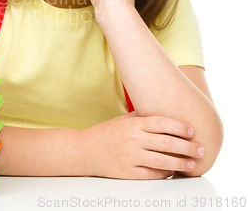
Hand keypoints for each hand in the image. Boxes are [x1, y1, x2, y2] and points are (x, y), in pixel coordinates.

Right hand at [84, 111, 204, 179]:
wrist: (84, 150)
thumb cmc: (105, 133)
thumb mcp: (122, 120)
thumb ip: (141, 116)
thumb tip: (164, 110)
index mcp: (133, 124)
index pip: (161, 123)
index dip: (179, 126)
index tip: (192, 131)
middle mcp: (133, 140)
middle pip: (167, 144)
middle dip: (187, 147)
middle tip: (201, 149)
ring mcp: (130, 157)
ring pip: (163, 161)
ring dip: (181, 164)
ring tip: (192, 164)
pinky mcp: (127, 172)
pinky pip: (152, 174)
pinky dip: (164, 173)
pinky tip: (172, 171)